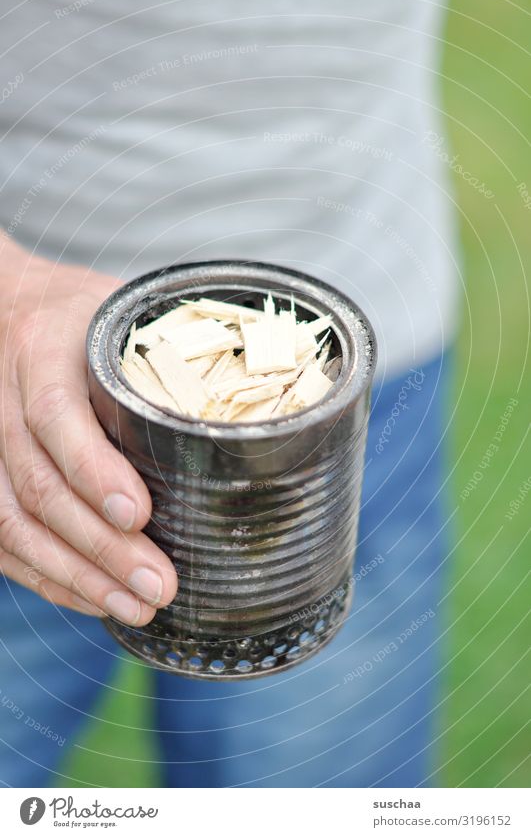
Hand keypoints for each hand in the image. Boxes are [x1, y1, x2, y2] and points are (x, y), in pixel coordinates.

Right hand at [0, 232, 177, 623]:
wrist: (10, 305)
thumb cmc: (78, 312)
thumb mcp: (118, 311)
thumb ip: (158, 354)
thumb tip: (238, 412)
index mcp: (42, 348)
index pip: (55, 416)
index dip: (93, 469)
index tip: (139, 514)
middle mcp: (2, 396)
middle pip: (39, 483)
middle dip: (99, 545)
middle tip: (158, 585)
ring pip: (13, 521)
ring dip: (76, 574)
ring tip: (135, 607)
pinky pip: (0, 537)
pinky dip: (46, 576)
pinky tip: (93, 599)